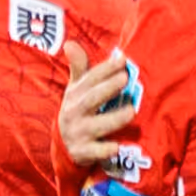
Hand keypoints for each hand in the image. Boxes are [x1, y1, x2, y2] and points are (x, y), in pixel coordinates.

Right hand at [54, 41, 139, 173]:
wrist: (63, 147)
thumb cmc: (77, 111)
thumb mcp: (75, 89)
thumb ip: (78, 67)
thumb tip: (70, 43)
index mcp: (75, 94)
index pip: (90, 79)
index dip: (105, 69)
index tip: (122, 60)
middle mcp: (75, 112)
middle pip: (92, 99)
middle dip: (108, 88)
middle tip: (126, 78)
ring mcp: (79, 133)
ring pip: (97, 125)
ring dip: (114, 118)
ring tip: (132, 111)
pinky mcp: (83, 152)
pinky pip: (95, 152)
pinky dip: (105, 150)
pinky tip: (117, 147)